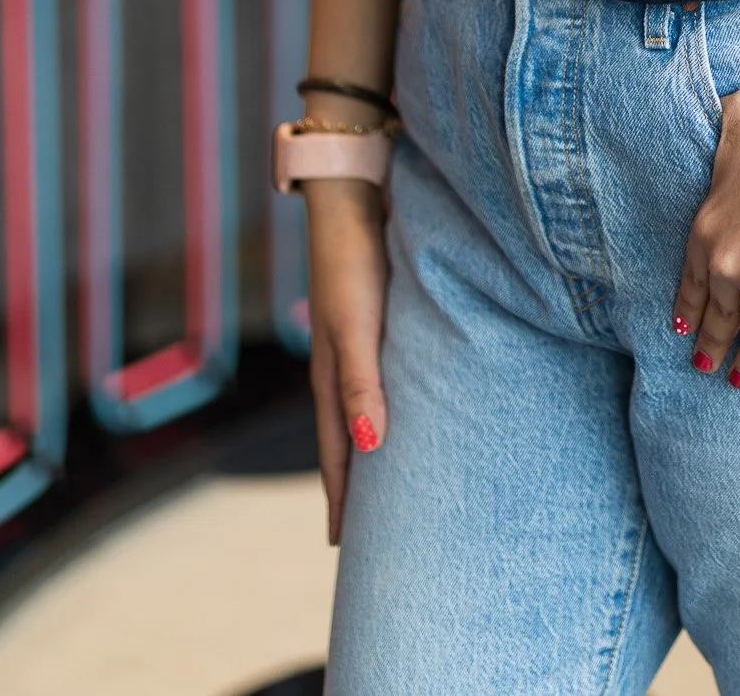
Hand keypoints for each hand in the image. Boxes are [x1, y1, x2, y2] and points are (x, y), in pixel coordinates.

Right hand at [305, 179, 389, 542]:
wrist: (352, 194)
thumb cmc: (353, 261)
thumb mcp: (356, 326)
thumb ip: (361, 385)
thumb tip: (368, 448)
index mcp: (331, 375)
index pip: (336, 453)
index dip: (341, 499)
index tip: (344, 546)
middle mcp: (343, 364)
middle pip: (347, 439)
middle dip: (355, 485)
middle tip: (370, 530)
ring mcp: (359, 341)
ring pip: (365, 409)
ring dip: (373, 446)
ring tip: (391, 479)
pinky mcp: (379, 317)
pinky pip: (382, 377)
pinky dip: (387, 405)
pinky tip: (409, 405)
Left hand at [673, 86, 739, 389]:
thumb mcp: (737, 115)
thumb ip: (715, 133)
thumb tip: (707, 128)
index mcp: (706, 228)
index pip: (689, 284)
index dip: (687, 310)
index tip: (682, 331)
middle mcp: (729, 266)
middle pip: (718, 317)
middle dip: (710, 345)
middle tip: (703, 366)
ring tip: (739, 380)